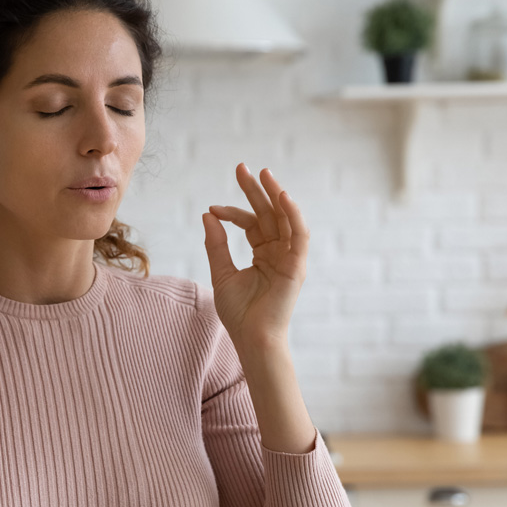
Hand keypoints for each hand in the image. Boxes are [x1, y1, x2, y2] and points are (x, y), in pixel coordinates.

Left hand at [201, 163, 309, 349]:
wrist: (252, 338)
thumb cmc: (239, 313)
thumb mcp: (221, 273)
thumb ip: (216, 244)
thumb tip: (207, 215)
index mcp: (264, 254)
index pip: (251, 224)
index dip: (232, 212)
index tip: (213, 208)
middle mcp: (279, 252)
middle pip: (269, 214)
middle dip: (256, 190)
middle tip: (241, 168)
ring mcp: (290, 258)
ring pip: (285, 218)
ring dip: (276, 194)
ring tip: (263, 173)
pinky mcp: (298, 265)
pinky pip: (299, 234)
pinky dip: (293, 214)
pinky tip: (282, 196)